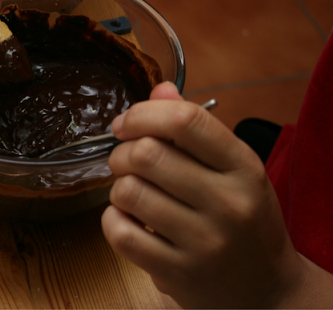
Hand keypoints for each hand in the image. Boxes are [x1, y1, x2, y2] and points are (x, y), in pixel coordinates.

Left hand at [101, 82, 311, 307]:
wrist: (265, 291)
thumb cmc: (243, 218)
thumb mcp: (233, 169)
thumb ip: (194, 128)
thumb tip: (159, 89)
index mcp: (243, 167)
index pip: (185, 121)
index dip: (143, 114)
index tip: (125, 123)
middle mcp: (229, 203)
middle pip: (147, 154)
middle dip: (122, 152)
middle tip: (126, 161)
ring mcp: (204, 242)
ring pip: (128, 192)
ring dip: (119, 187)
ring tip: (133, 192)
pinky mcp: (178, 273)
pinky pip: (120, 232)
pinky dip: (113, 219)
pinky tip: (128, 219)